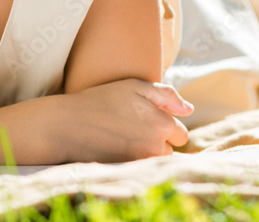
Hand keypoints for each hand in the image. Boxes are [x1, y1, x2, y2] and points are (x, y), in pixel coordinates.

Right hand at [59, 79, 193, 162]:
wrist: (69, 125)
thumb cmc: (102, 100)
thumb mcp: (135, 85)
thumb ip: (167, 95)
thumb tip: (190, 110)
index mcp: (163, 124)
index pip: (180, 134)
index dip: (165, 126)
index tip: (147, 120)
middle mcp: (157, 147)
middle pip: (170, 150)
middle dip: (158, 142)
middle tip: (134, 128)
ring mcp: (142, 163)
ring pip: (156, 161)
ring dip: (148, 153)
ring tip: (125, 138)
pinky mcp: (129, 174)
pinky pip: (142, 170)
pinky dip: (135, 162)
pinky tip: (119, 149)